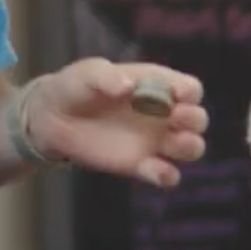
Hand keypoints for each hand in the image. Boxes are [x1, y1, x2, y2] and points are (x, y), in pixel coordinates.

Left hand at [23, 60, 209, 187]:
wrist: (52, 118)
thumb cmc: (76, 87)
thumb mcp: (87, 73)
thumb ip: (106, 77)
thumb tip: (127, 87)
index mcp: (158, 86)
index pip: (190, 89)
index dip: (189, 92)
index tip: (177, 95)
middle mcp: (164, 114)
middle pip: (198, 119)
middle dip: (194, 119)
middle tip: (175, 116)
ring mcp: (155, 141)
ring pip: (191, 148)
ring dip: (191, 147)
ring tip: (176, 143)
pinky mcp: (140, 165)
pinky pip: (166, 175)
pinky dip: (167, 176)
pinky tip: (156, 171)